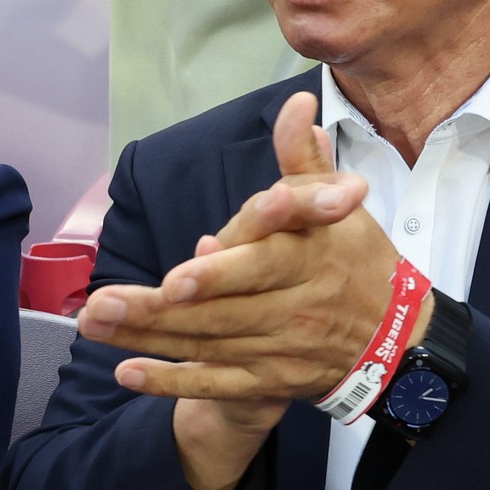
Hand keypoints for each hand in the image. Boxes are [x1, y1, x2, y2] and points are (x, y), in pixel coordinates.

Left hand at [78, 94, 397, 489]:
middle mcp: (295, 309)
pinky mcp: (268, 381)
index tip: (177, 277)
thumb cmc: (356, 259)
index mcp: (310, 259)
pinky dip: (171, 383)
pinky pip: (216, 384)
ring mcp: (280, 350)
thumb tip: (297, 106)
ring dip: (148, 340)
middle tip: (99, 305)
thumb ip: (304, 160)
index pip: (264, 265)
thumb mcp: (340, 205)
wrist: (394, 338)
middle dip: (156, 311)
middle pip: (220, 312)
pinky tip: (128, 372)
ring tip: (95, 326)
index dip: (220, 275)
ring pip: (207, 345)